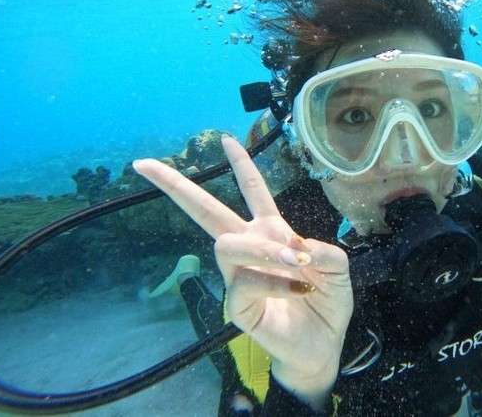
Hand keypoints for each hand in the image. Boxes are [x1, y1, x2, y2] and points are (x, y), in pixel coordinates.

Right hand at [133, 136, 352, 407]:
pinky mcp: (237, 304)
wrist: (324, 343)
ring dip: (263, 247)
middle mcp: (249, 248)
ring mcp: (239, 275)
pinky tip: (297, 289)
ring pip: (228, 243)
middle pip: (206, 211)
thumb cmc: (326, 301)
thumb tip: (297, 245)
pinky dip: (277, 281)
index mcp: (271, 230)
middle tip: (144, 165)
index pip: (253, 191)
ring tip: (295, 260)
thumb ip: (324, 249)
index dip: (242, 165)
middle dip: (174, 186)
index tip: (226, 140)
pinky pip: (247, 281)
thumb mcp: (337, 267)